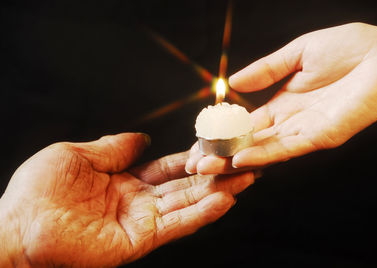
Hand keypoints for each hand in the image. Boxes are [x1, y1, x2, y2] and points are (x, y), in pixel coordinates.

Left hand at [0, 133, 253, 266]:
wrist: (17, 227)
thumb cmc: (37, 190)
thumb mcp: (78, 155)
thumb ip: (114, 148)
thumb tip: (143, 138)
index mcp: (124, 180)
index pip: (168, 167)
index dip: (191, 156)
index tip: (215, 144)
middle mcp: (138, 201)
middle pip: (185, 186)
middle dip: (215, 174)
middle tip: (244, 161)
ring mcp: (141, 222)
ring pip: (188, 205)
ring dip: (218, 191)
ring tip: (246, 177)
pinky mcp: (139, 240)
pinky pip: (177, 225)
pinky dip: (202, 213)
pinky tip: (224, 200)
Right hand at [186, 23, 376, 173]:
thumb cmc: (350, 48)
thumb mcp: (297, 54)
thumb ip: (265, 69)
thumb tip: (232, 82)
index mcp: (283, 105)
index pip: (244, 124)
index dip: (220, 133)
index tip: (197, 139)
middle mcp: (290, 123)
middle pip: (248, 143)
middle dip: (220, 154)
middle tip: (193, 163)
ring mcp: (305, 132)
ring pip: (263, 151)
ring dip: (233, 160)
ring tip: (205, 166)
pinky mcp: (321, 137)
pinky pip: (286, 149)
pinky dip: (262, 155)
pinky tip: (238, 159)